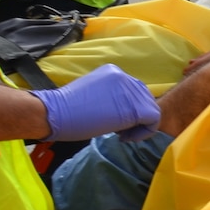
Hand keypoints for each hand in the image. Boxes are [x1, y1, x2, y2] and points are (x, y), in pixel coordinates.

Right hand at [33, 65, 161, 141]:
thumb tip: (125, 111)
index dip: (129, 109)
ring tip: (120, 135)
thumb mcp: (93, 95)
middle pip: (145, 99)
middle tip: (118, 131)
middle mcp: (125, 76)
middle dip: (136, 118)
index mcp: (114, 71)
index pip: (134, 91)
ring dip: (139, 126)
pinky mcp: (135, 107)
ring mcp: (130, 90)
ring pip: (151, 109)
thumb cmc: (66, 111)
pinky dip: (144, 132)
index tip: (114, 122)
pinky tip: (125, 138)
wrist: (55, 113)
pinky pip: (153, 119)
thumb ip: (111, 97)